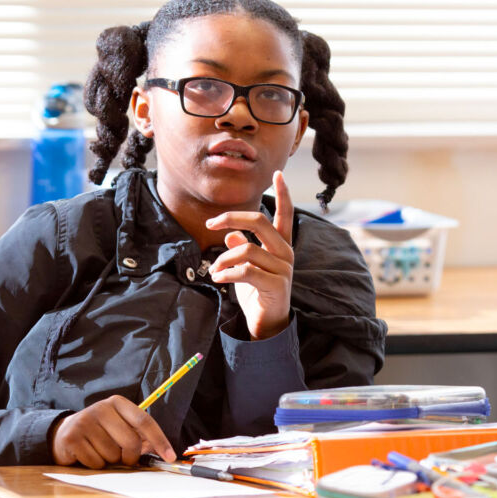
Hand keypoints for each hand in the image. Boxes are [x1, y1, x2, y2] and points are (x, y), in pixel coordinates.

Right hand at [51, 395, 174, 468]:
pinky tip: (88, 454)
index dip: (160, 440)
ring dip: (110, 461)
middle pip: (131, 442)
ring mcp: (85, 421)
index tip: (170, 457)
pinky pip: (96, 462)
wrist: (64, 433)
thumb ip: (139, 436)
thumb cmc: (99, 432)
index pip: (145, 421)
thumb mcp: (119, 427)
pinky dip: (95, 465)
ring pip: (113, 454)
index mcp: (118, 403)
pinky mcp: (72, 437)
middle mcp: (101, 408)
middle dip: (131, 457)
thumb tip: (163, 452)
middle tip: (124, 458)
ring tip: (100, 451)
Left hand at [205, 171, 293, 339]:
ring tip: (213, 271)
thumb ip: (244, 248)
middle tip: (210, 224)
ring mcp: (282, 268)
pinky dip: (226, 273)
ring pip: (246, 249)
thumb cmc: (258, 292)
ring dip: (223, 259)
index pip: (285, 214)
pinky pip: (245, 271)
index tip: (278, 174)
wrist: (267, 323)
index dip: (283, 193)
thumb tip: (231, 235)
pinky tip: (217, 278)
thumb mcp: (248, 267)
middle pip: (259, 221)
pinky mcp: (275, 284)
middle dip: (230, 218)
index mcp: (281, 244)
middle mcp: (286, 252)